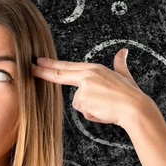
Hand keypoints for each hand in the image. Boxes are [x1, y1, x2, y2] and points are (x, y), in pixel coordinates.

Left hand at [31, 48, 151, 128]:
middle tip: (30, 67)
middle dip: (43, 71)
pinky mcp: (83, 101)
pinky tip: (104, 111)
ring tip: (106, 105)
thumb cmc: (131, 94)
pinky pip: (84, 112)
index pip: (67, 66)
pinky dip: (93, 114)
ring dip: (91, 107)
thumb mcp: (124, 75)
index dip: (52, 64)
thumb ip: (120, 63)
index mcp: (94, 69)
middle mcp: (87, 76)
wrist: (135, 108)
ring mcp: (84, 88)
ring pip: (79, 103)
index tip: (39, 61)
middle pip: (60, 74)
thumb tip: (123, 51)